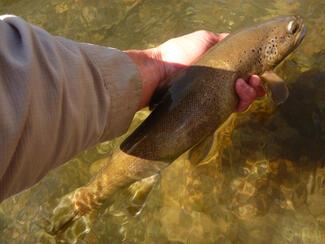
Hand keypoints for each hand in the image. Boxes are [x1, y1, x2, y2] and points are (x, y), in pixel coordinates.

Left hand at [125, 30, 264, 110]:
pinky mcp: (209, 110)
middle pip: (246, 89)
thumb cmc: (180, 51)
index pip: (244, 74)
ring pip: (241, 100)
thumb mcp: (204, 38)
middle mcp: (219, 85)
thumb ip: (222, 40)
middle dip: (255, 86)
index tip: (260, 73)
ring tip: (242, 85)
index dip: (254, 75)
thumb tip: (239, 40)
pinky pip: (230, 110)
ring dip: (249, 93)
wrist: (160, 71)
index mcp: (220, 69)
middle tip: (253, 81)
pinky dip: (240, 102)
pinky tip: (238, 91)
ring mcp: (214, 98)